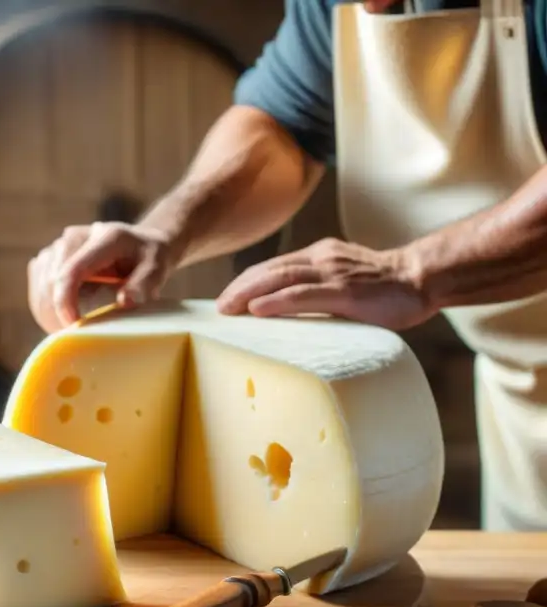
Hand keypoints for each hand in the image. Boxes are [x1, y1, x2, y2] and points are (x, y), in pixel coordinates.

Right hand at [27, 221, 178, 332]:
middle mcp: (76, 236)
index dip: (65, 301)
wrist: (140, 245)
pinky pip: (36, 284)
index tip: (72, 326)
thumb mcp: (157, 269)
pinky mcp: (50, 256)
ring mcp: (59, 245)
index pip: (72, 270)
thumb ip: (145, 284)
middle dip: (58, 311)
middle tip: (77, 334)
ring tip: (73, 325)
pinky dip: (45, 305)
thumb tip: (125, 301)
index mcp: (104, 238)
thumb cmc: (150, 260)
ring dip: (50, 310)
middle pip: (51, 279)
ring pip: (40, 283)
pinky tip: (64, 315)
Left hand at [215, 238, 434, 330]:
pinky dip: (277, 301)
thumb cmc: (384, 289)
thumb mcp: (343, 283)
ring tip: (227, 308)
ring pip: (281, 277)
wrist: (422, 279)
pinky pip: (304, 294)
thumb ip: (318, 292)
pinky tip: (257, 309)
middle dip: (240, 287)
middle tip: (218, 307)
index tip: (227, 298)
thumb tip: (289, 315)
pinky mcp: (345, 291)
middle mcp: (321, 259)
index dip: (247, 281)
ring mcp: (332, 272)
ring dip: (249, 292)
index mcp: (319, 257)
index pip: (274, 266)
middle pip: (270, 269)